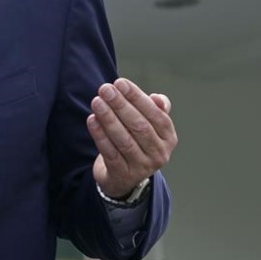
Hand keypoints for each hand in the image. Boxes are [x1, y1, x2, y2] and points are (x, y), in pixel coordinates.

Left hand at [87, 77, 177, 198]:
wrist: (123, 177)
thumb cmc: (136, 142)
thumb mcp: (149, 126)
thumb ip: (155, 109)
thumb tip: (157, 98)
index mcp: (168, 138)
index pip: (156, 115)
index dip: (137, 98)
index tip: (120, 83)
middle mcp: (159, 154)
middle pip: (139, 126)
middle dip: (121, 105)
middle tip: (105, 89)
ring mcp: (142, 167)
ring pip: (124, 140)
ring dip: (109, 118)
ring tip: (96, 102)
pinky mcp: (123, 175)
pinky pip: (110, 152)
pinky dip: (100, 135)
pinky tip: (92, 120)